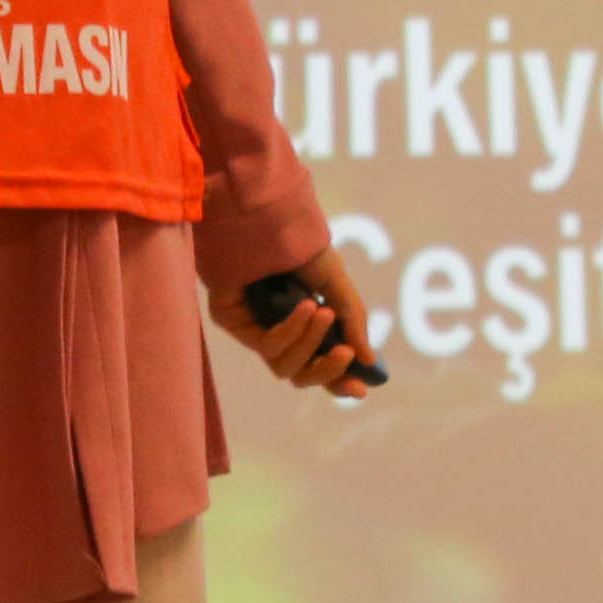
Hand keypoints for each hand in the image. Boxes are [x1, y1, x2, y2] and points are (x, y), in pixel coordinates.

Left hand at [214, 246, 386, 399]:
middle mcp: (277, 330)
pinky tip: (303, 306)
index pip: (320, 365)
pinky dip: (291, 330)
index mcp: (302, 323)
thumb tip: (369, 360)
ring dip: (310, 345)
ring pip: (285, 367)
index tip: (363, 388)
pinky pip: (267, 346)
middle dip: (328, 370)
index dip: (340, 381)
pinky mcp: (233, 321)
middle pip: (302, 375)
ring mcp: (254, 328)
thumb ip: (352, 320)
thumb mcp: (335, 282)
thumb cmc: (298, 243)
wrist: (265, 214)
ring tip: (322, 312)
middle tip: (347, 354)